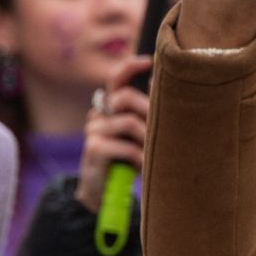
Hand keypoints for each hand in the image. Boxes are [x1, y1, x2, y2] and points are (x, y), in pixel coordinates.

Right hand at [75, 55, 151, 213]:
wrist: (107, 193)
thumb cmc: (130, 159)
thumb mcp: (143, 134)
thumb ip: (149, 112)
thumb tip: (161, 84)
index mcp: (111, 107)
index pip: (115, 79)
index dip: (129, 68)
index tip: (149, 62)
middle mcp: (99, 114)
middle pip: (126, 98)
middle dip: (149, 112)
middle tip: (162, 132)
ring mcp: (93, 130)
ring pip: (129, 122)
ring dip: (147, 140)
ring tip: (152, 154)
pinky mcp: (93, 148)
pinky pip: (125, 146)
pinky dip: (139, 158)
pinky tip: (141, 167)